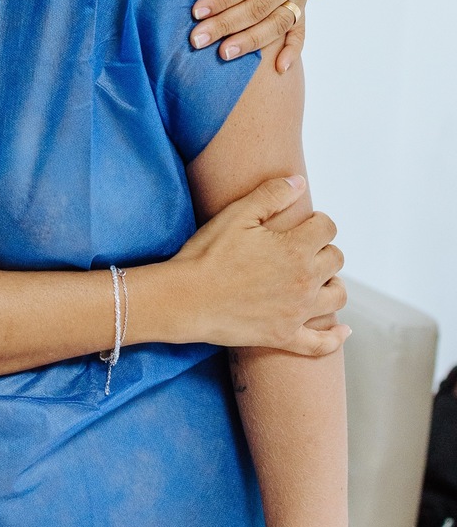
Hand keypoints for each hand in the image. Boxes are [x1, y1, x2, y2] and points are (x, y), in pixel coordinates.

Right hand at [171, 175, 347, 355]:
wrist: (184, 299)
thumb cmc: (206, 255)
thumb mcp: (236, 215)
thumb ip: (272, 194)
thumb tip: (299, 182)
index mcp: (296, 249)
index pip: (327, 227)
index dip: (316, 221)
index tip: (301, 224)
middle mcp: (304, 281)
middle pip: (336, 259)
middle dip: (323, 249)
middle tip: (302, 249)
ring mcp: (297, 312)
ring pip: (338, 296)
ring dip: (333, 284)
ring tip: (318, 279)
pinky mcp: (284, 337)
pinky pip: (320, 344)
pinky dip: (334, 338)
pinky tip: (341, 331)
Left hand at [193, 0, 317, 73]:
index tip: (196, 10)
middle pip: (261, 6)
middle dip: (228, 24)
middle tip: (197, 39)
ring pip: (277, 23)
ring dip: (250, 42)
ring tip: (221, 54)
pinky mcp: (302, 3)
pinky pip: (299, 30)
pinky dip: (292, 50)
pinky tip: (278, 69)